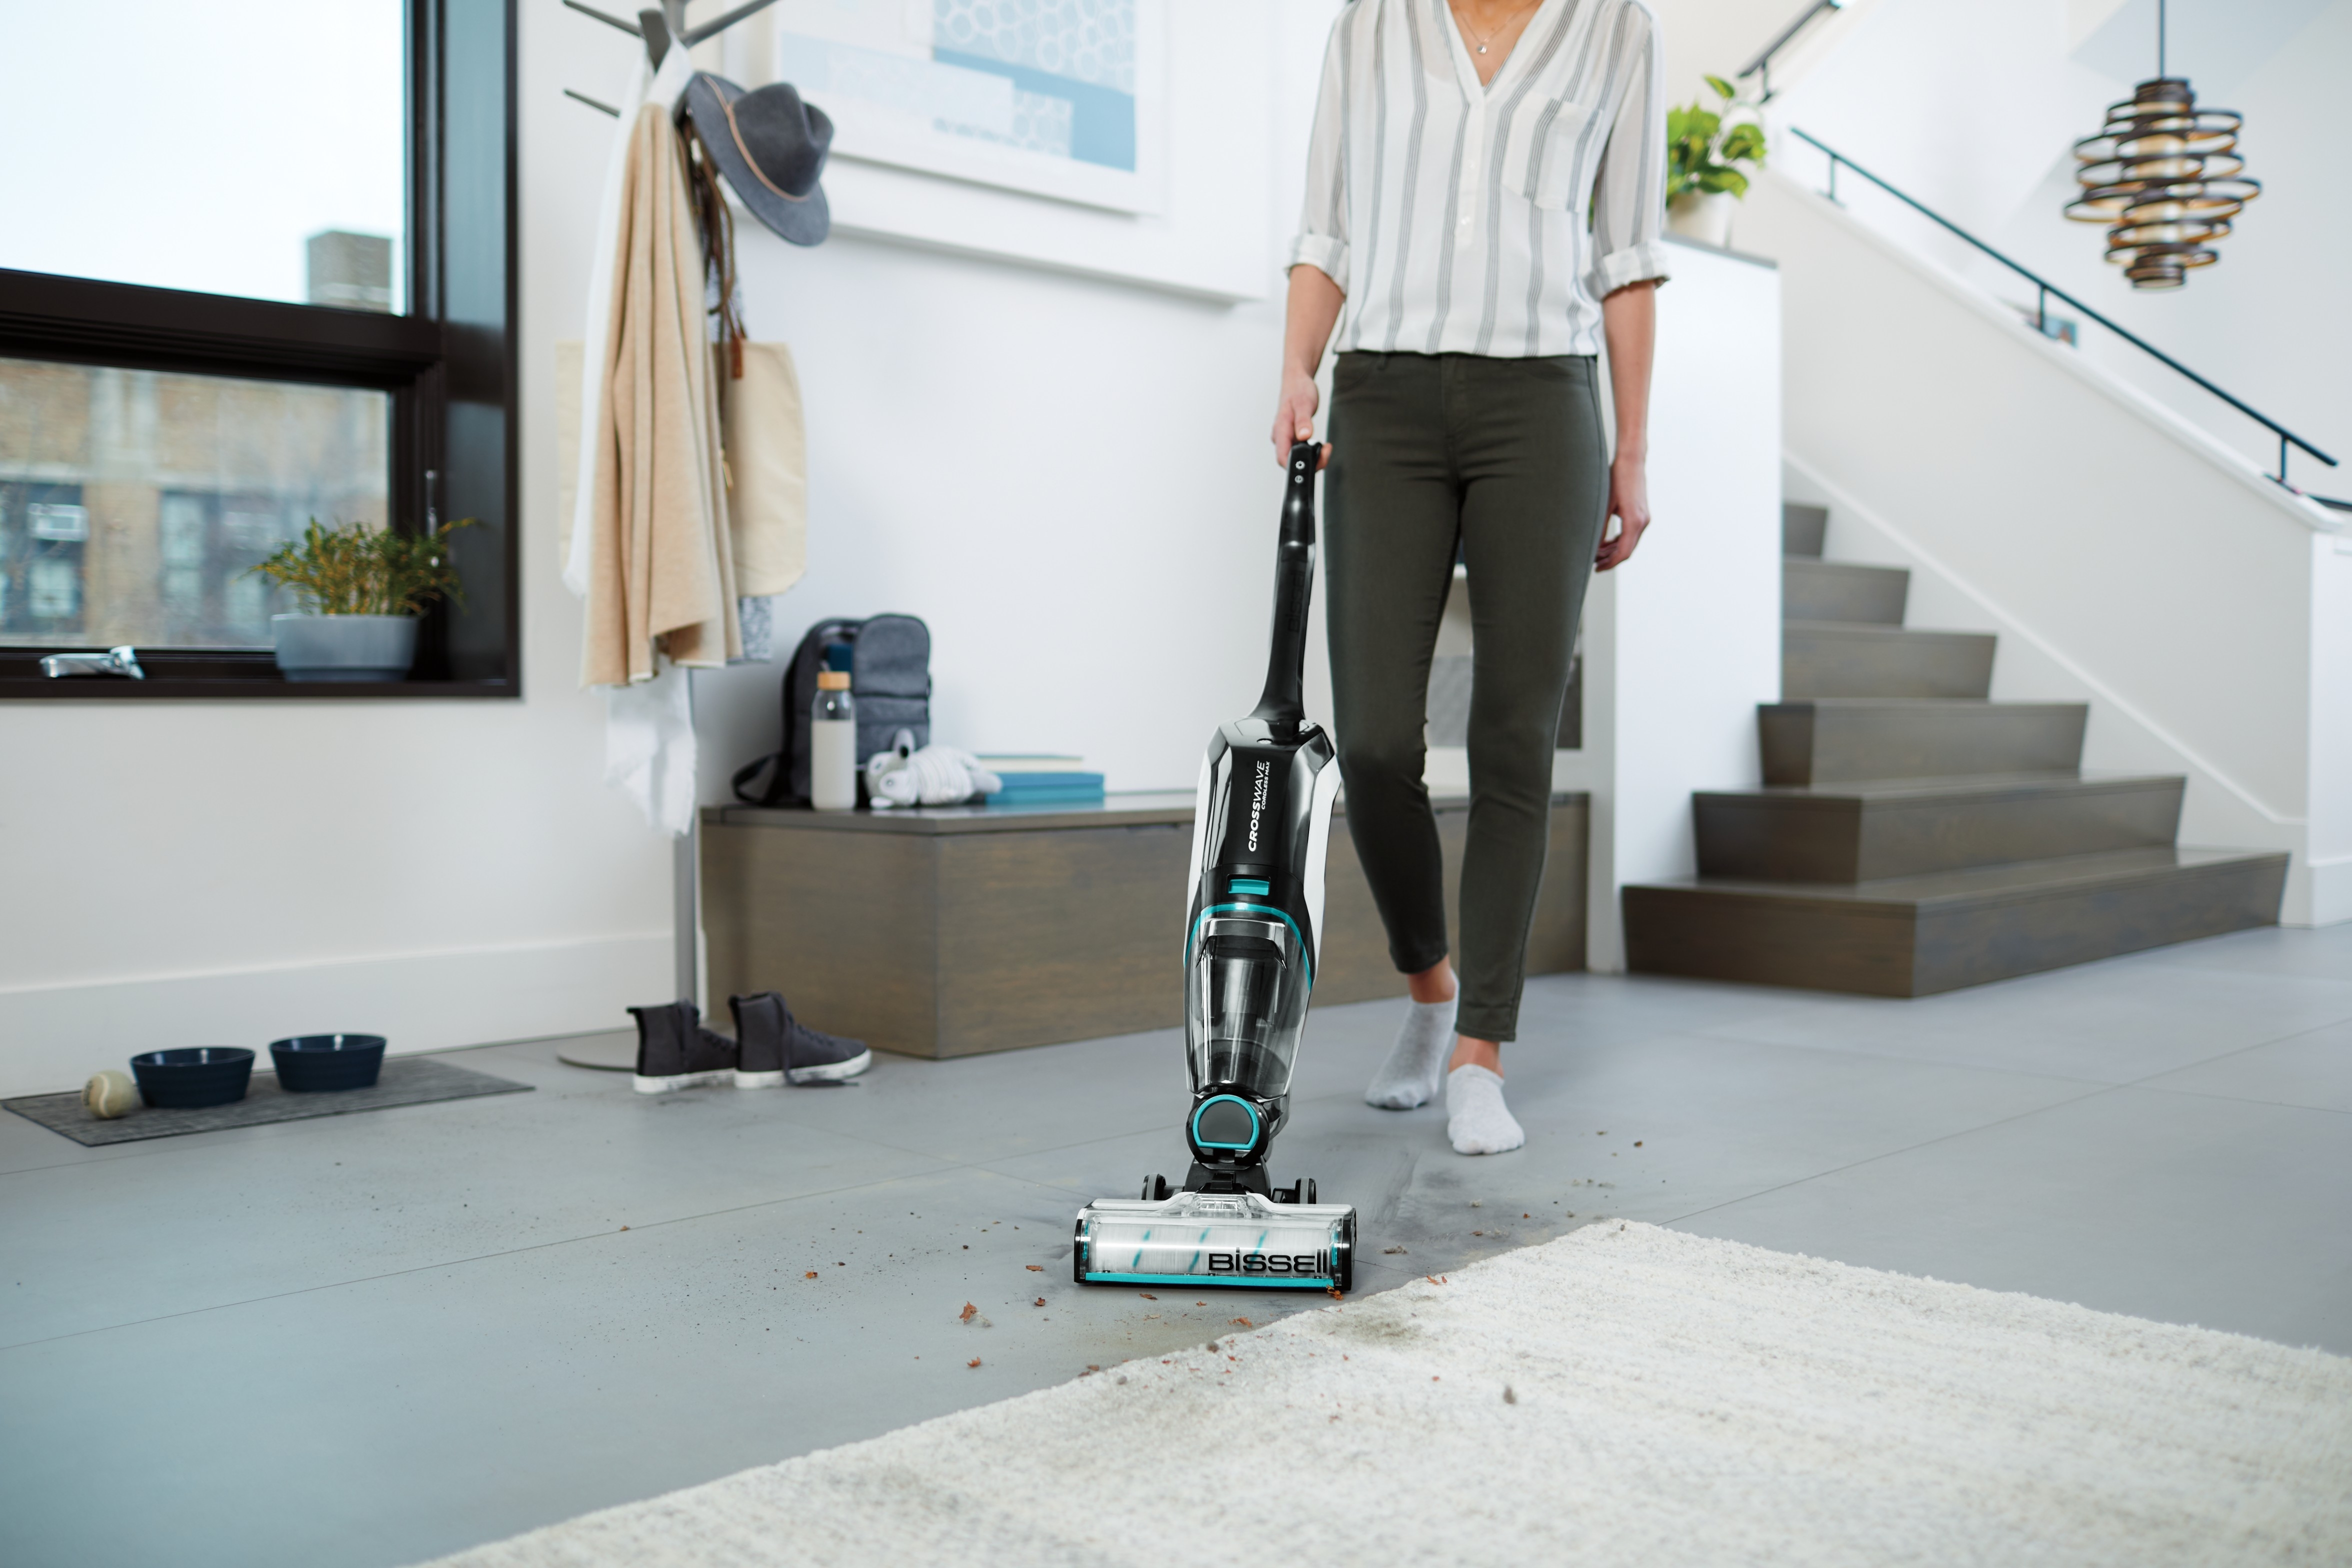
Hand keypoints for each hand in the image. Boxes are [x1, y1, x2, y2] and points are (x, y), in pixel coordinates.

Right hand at [1271, 370, 1330, 468]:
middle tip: (1326, 451)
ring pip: (1296, 457)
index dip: (1297, 466)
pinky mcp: (1292, 437)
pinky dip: (1311, 451)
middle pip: (1290, 461)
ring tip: (1326, 448)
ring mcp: (1286, 437)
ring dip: (1312, 457)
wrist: (1296, 381)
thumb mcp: (1303, 404)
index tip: (1314, 462)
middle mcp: (1281, 437)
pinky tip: (1321, 445)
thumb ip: (1303, 421)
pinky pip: (1300, 450)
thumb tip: (1304, 436)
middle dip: (1310, 462)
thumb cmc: (1298, 390)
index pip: (1282, 458)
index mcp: (1280, 430)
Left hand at [1595, 454, 1649, 570]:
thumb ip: (1600, 527)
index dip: (1610, 563)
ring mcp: (1644, 518)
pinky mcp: (1641, 514)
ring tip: (1596, 554)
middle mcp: (1642, 521)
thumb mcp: (1604, 504)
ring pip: (1629, 543)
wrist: (1631, 461)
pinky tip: (1605, 543)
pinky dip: (1618, 541)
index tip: (1597, 568)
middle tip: (1593, 563)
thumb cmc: (1616, 478)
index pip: (1623, 552)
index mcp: (1634, 521)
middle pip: (1627, 550)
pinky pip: (1631, 534)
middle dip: (1610, 559)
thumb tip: (1594, 547)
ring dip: (1613, 550)